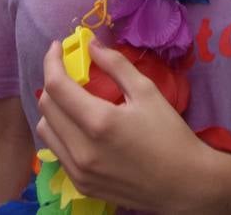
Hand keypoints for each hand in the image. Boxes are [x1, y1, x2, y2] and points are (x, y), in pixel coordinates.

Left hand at [35, 41, 221, 213]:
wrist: (184, 183)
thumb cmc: (170, 134)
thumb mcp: (147, 91)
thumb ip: (116, 65)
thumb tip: (91, 45)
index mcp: (99, 122)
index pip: (56, 86)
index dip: (52, 61)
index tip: (57, 47)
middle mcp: (82, 149)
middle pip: (46, 107)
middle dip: (52, 81)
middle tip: (68, 71)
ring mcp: (79, 171)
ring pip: (46, 131)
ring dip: (53, 109)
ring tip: (72, 98)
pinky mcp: (81, 184)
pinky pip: (57, 151)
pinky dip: (61, 132)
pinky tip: (79, 126)